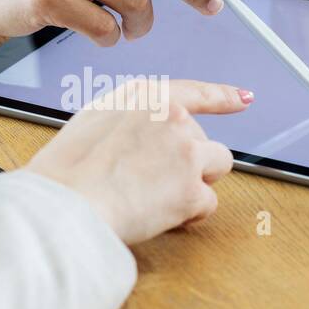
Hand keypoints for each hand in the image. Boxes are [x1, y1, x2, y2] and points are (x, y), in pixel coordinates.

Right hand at [27, 79, 251, 243]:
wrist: (65, 203)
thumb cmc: (66, 172)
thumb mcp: (93, 123)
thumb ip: (130, 122)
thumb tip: (143, 137)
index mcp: (145, 96)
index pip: (195, 92)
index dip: (223, 96)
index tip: (243, 98)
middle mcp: (172, 117)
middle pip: (204, 140)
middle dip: (187, 162)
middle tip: (150, 182)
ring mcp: (186, 152)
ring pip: (217, 167)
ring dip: (197, 184)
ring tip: (159, 197)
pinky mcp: (192, 189)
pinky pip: (207, 205)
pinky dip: (189, 215)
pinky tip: (160, 216)